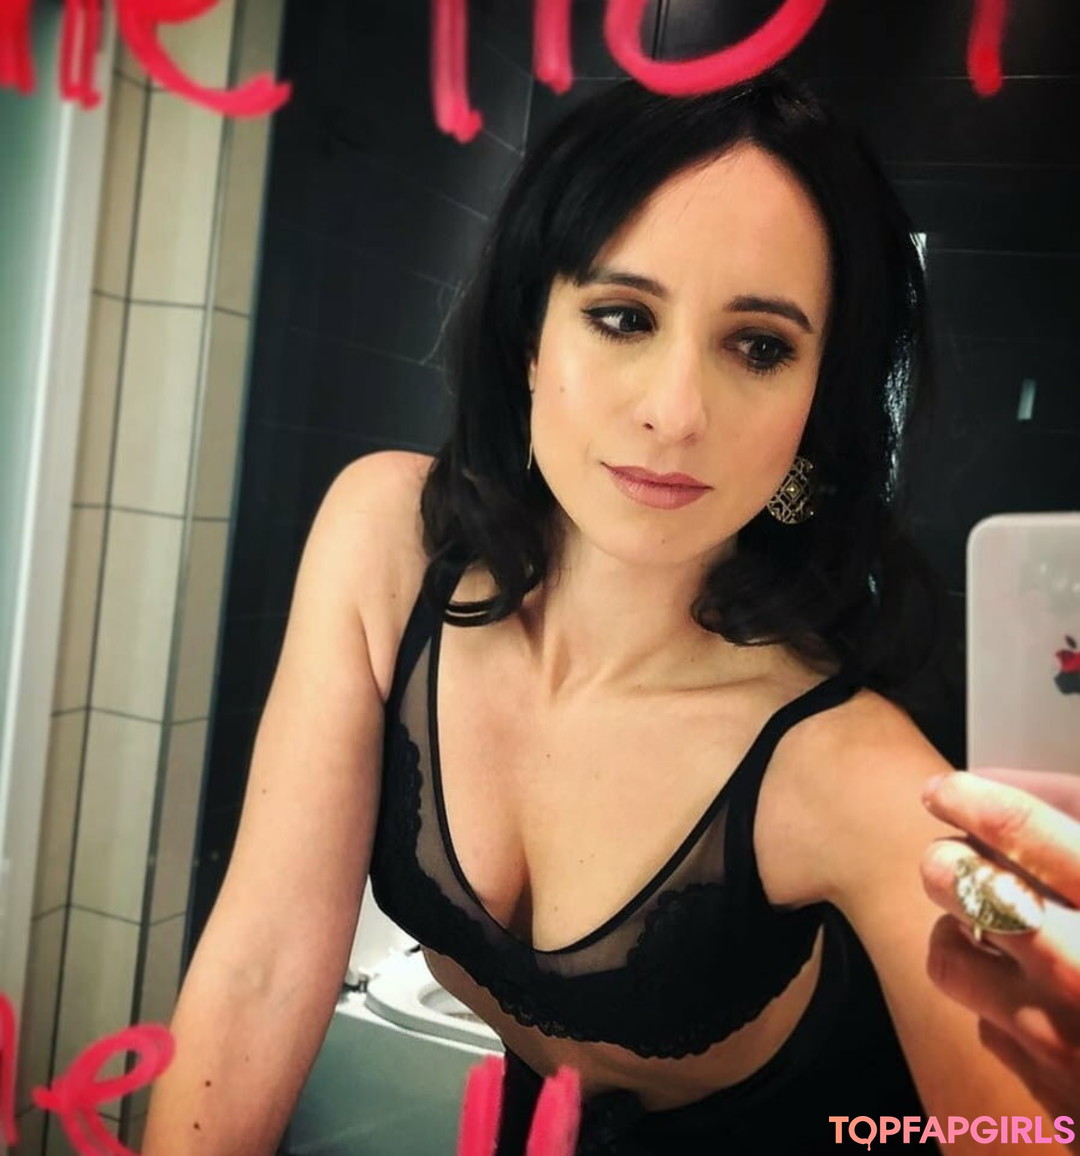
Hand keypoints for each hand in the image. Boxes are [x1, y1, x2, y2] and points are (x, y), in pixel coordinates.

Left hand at [920, 768, 1079, 1147]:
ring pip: (952, 959)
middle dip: (947, 862)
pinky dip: (1005, 1009)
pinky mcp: (1058, 1103)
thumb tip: (1033, 799)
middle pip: (964, 887)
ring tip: (985, 929)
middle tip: (954, 857)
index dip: (976, 799)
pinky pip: (994, 1031)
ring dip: (959, 936)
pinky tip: (1037, 1002)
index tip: (945, 789)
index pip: (1025, 833)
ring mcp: (1062, 1042)